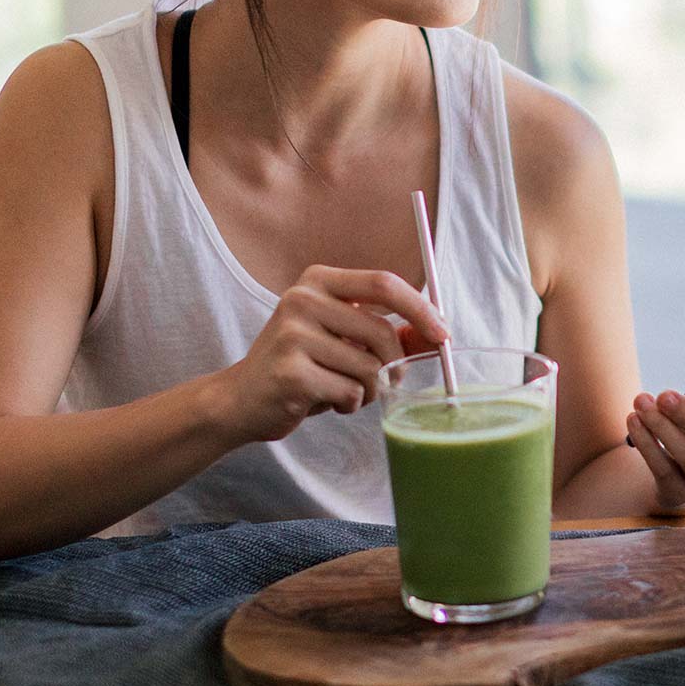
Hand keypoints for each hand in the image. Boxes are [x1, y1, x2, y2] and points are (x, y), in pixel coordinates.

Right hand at [222, 265, 449, 444]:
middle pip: (382, 331)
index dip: (420, 309)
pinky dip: (350, 404)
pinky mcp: (290, 373)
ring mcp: (293, 335)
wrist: (241, 399)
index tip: (443, 334)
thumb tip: (434, 333)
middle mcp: (302, 300)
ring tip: (345, 391)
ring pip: (370, 368)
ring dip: (370, 390)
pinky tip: (326, 401)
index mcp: (318, 281)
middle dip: (396, 365)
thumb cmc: (302, 365)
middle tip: (389, 381)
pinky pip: (351, 393)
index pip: (384, 283)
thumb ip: (386, 332)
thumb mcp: (343, 339)